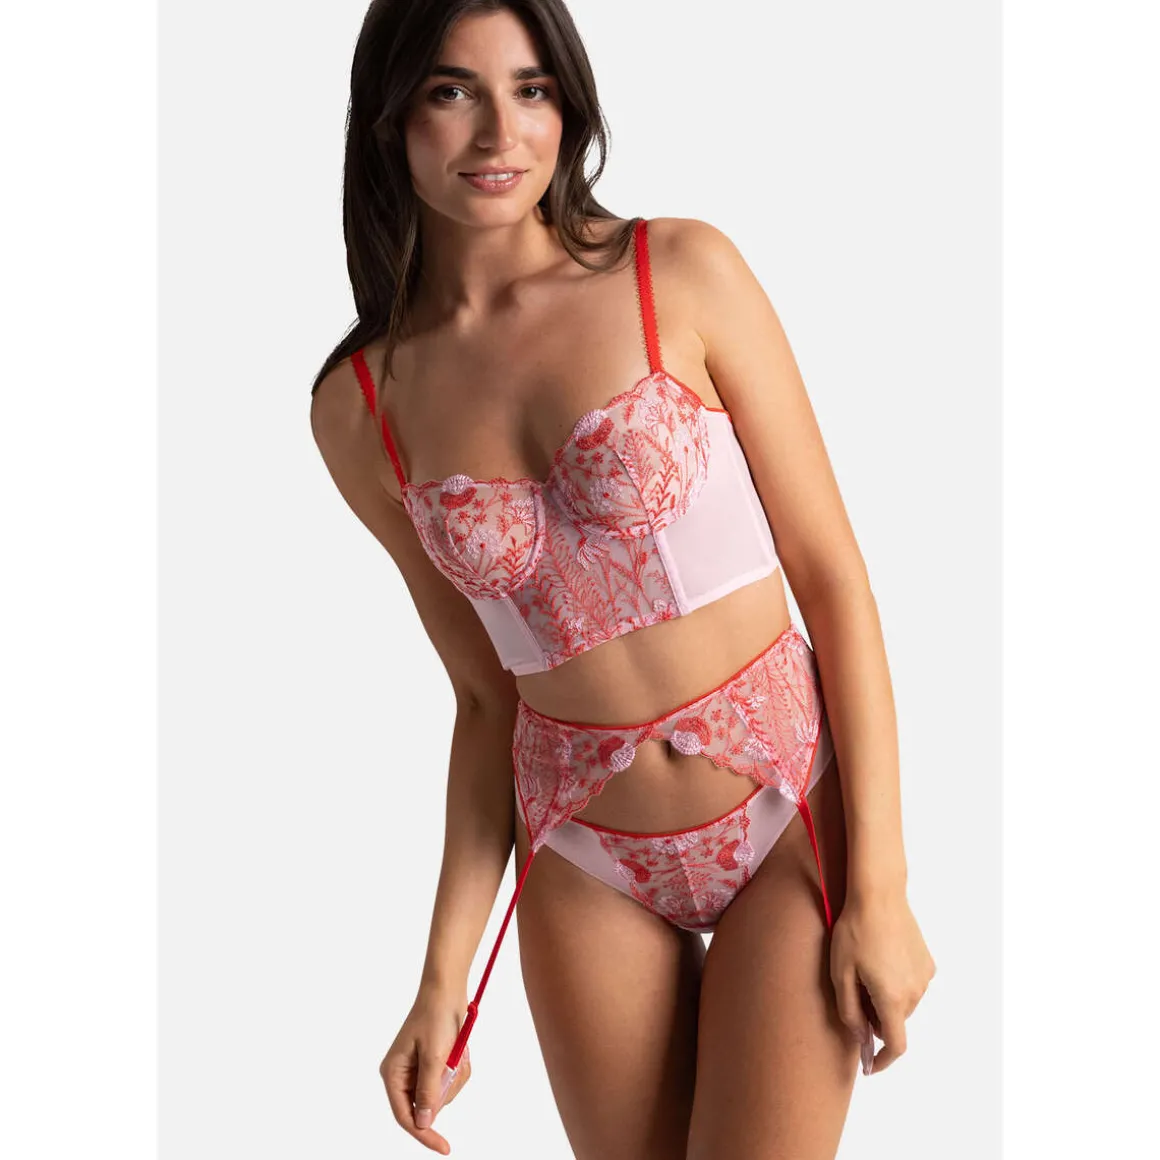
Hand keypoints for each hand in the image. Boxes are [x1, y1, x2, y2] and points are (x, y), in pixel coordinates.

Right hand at [380, 985, 471, 1154]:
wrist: (448, 990)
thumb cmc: (436, 1016)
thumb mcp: (434, 1056)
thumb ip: (428, 1091)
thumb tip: (423, 1123)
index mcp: (393, 1074)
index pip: (406, 1116)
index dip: (424, 1134)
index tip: (444, 1147)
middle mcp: (403, 1075)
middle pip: (428, 1106)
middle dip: (447, 1088)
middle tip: (454, 1063)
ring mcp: (418, 1070)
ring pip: (443, 1094)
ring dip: (455, 1076)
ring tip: (456, 1052)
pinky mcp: (433, 1065)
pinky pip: (450, 1080)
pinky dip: (459, 1068)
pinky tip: (458, 1050)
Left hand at [829, 885, 935, 1074]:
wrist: (879, 895)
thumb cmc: (855, 931)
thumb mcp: (840, 972)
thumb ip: (849, 1010)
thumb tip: (861, 1037)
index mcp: (891, 997)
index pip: (895, 1045)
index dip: (883, 1061)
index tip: (871, 1066)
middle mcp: (914, 992)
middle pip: (895, 1022)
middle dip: (876, 1019)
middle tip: (854, 993)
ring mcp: (924, 977)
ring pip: (904, 1004)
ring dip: (886, 1000)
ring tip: (866, 970)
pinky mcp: (927, 963)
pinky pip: (911, 985)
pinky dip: (897, 984)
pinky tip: (881, 959)